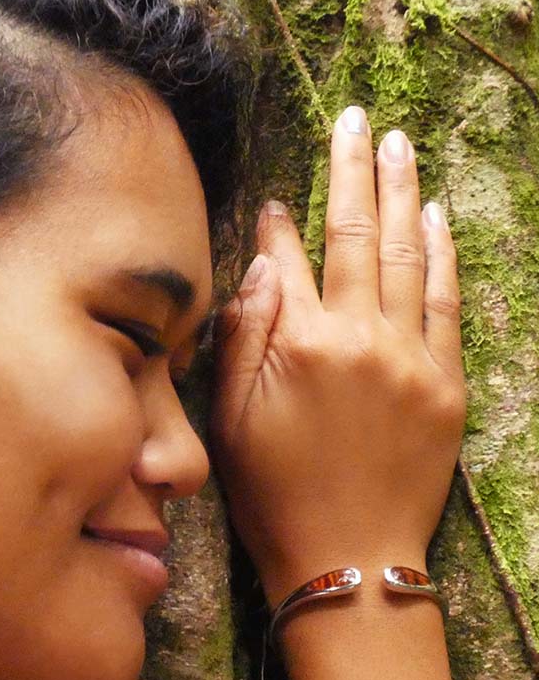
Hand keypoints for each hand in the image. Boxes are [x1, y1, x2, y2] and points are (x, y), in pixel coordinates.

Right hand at [205, 105, 466, 608]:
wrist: (346, 560)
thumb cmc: (273, 497)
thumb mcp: (230, 422)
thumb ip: (243, 336)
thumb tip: (260, 265)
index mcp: (299, 346)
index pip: (288, 261)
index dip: (279, 224)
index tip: (276, 198)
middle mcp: (358, 338)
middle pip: (357, 235)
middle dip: (353, 171)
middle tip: (355, 119)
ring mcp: (410, 358)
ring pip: (409, 255)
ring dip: (403, 193)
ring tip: (398, 145)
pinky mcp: (446, 385)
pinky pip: (448, 301)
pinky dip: (444, 253)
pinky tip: (436, 215)